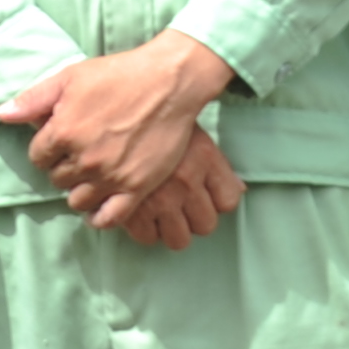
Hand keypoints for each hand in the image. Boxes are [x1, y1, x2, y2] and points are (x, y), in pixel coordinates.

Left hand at [0, 34, 234, 225]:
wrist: (168, 82)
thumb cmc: (118, 74)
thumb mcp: (70, 77)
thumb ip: (33, 99)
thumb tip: (0, 114)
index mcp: (63, 132)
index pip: (37, 158)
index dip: (46, 150)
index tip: (59, 143)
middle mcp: (84, 159)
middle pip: (57, 180)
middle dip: (63, 168)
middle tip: (79, 156)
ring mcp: (111, 176)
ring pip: (78, 201)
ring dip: (80, 191)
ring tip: (90, 177)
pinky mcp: (137, 187)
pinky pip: (110, 218)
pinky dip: (99, 217)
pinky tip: (98, 208)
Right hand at [102, 132, 244, 250]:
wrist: (109, 109)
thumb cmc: (151, 120)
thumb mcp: (190, 132)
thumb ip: (215, 164)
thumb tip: (238, 190)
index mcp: (204, 157)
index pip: (228, 201)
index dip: (216, 201)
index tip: (205, 196)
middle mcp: (186, 180)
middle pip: (206, 225)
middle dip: (194, 218)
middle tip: (180, 205)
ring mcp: (159, 198)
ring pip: (179, 238)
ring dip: (170, 228)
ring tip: (159, 211)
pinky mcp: (131, 210)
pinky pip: (147, 237)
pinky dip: (143, 229)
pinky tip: (138, 212)